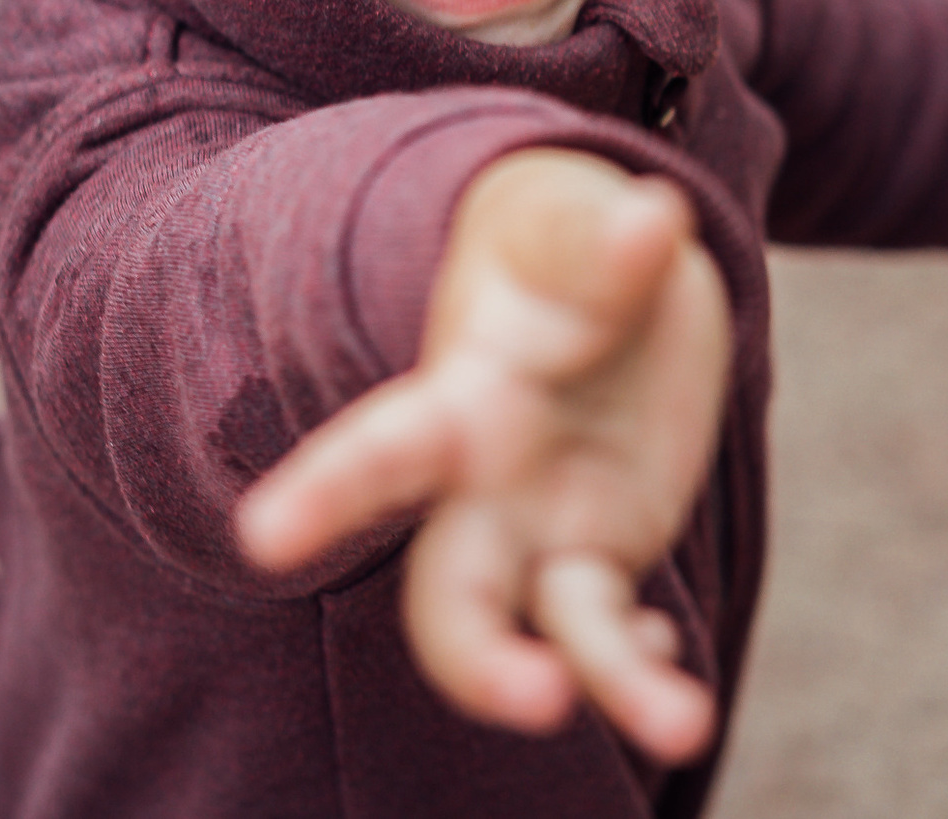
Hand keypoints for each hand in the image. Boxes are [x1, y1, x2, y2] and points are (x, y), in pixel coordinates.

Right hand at [234, 149, 730, 764]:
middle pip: (454, 596)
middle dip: (479, 661)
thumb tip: (651, 222)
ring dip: (615, 684)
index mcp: (457, 400)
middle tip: (537, 697)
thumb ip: (600, 238)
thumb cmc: (558, 237)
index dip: (322, 495)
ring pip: (560, 632)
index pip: (382, 451)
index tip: (264, 537)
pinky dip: (640, 657)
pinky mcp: (604, 547)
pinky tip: (668, 655)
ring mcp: (543, 524)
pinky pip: (612, 628)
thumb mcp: (570, 222)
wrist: (602, 265)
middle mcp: (483, 484)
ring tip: (683, 725)